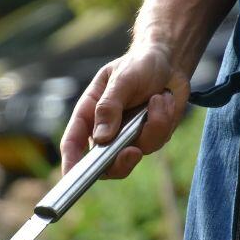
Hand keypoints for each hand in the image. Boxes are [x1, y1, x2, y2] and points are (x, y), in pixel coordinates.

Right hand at [60, 44, 189, 178]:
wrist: (169, 62)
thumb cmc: (138, 65)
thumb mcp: (121, 79)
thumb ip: (110, 107)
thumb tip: (101, 138)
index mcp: (89, 114)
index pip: (73, 143)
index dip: (70, 163)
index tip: (72, 177)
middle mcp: (106, 130)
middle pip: (104, 163)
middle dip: (120, 162)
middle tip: (133, 152)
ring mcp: (128, 137)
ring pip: (136, 152)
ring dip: (152, 126)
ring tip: (158, 98)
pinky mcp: (149, 138)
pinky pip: (157, 142)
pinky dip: (164, 120)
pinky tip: (165, 100)